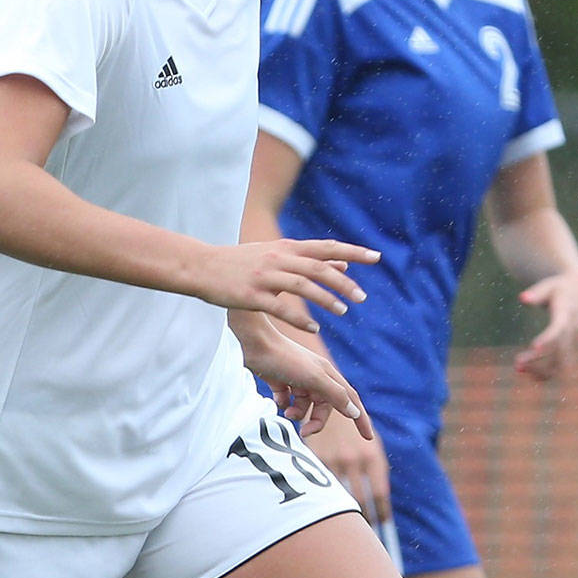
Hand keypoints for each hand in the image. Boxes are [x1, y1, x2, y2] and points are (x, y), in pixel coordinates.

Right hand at [194, 238, 378, 333]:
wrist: (200, 266)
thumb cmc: (240, 262)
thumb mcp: (275, 255)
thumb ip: (309, 258)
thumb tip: (343, 261)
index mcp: (285, 248)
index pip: (326, 247)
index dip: (352, 251)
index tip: (376, 256)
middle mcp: (278, 259)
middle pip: (318, 268)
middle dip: (343, 282)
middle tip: (363, 297)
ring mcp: (264, 276)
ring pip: (303, 286)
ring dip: (326, 299)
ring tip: (343, 311)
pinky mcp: (252, 295)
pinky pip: (281, 308)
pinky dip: (300, 319)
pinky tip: (315, 330)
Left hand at [229, 313, 373, 440]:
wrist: (252, 343)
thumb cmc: (284, 358)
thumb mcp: (313, 378)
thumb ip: (334, 395)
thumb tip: (354, 412)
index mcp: (328, 374)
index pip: (350, 399)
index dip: (360, 418)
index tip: (367, 437)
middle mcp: (315, 376)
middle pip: (324, 408)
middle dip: (315, 421)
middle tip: (304, 433)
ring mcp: (297, 379)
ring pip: (305, 406)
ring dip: (298, 413)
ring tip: (287, 412)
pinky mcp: (280, 380)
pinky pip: (287, 400)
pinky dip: (283, 404)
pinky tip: (277, 398)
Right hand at [303, 413, 391, 519]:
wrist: (328, 403)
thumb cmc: (353, 430)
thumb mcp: (370, 445)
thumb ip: (376, 469)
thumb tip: (379, 501)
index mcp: (372, 456)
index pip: (378, 494)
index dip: (381, 512)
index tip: (383, 523)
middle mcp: (353, 459)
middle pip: (359, 499)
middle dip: (363, 517)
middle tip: (365, 528)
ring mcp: (333, 459)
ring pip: (338, 495)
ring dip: (342, 512)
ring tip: (347, 523)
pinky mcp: (315, 458)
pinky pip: (320, 485)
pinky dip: (324, 498)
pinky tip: (327, 506)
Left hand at [514, 267, 577, 381]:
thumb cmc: (560, 290)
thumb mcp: (549, 286)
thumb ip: (536, 293)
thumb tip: (523, 298)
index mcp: (568, 314)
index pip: (559, 329)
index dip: (548, 339)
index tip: (533, 347)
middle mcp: (574, 332)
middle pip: (558, 351)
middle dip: (538, 360)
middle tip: (517, 364)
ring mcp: (576, 344)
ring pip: (560, 365)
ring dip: (540, 371)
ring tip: (518, 368)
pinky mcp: (573, 352)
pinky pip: (560, 368)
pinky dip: (545, 373)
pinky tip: (527, 372)